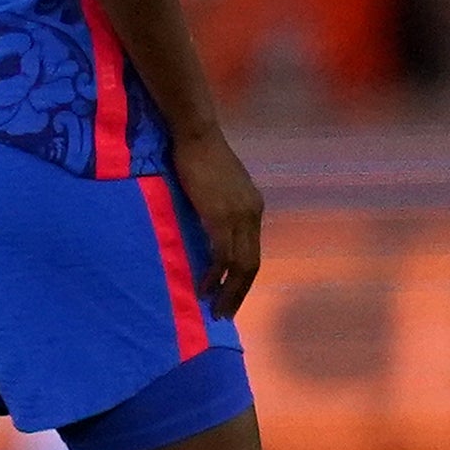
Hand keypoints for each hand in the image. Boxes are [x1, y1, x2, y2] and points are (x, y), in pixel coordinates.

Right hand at [175, 128, 264, 316]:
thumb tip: (207, 227)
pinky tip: (203, 287)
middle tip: (224, 314)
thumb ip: (216, 207)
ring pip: (240, 265)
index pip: (252, 252)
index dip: (242, 278)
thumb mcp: (215, 186)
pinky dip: (214, 275)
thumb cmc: (199, 154)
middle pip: (252, 264)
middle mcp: (252, 215)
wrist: (196, 135)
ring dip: (228, 291)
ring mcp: (239, 217)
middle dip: (238, 292)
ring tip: (216, 310)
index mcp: (253, 208)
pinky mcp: (221, 217)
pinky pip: (222, 256)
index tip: (228, 296)